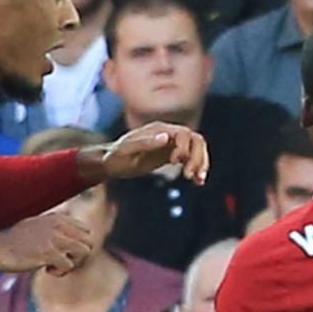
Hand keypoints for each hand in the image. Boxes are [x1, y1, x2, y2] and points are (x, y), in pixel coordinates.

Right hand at [0, 209, 93, 273]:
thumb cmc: (13, 241)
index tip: (64, 253)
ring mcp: (55, 239)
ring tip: (55, 266)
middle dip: (79, 257)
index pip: (86, 231)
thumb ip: (53, 228)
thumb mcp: (36, 226)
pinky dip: (59, 272)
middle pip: (89, 243)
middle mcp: (59, 226)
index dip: (78, 246)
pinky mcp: (49, 253)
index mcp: (57, 218)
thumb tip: (68, 239)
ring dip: (72, 264)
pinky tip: (45, 269)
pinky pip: (69, 265)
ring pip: (84, 253)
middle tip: (62, 262)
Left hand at [89, 122, 208, 185]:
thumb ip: (145, 143)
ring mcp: (171, 145)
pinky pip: (190, 159)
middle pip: (195, 141)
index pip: (184, 134)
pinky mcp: (171, 155)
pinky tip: (197, 182)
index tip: (175, 162)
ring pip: (196, 149)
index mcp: (160, 129)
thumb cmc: (116, 156)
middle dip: (197, 158)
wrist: (111, 163)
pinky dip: (196, 169)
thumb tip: (165, 138)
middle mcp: (168, 134)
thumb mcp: (127, 150)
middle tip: (191, 175)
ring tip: (198, 180)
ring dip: (201, 164)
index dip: (184, 148)